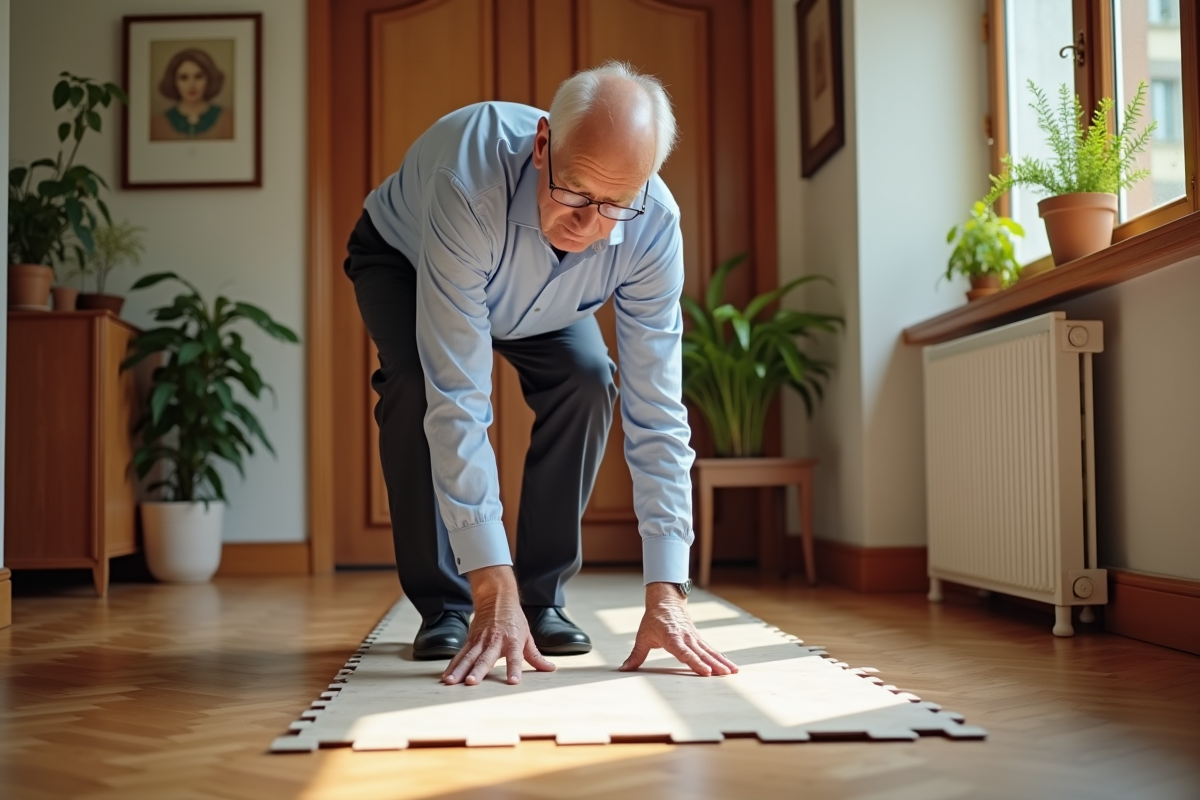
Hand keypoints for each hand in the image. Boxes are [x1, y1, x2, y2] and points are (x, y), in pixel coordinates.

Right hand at [442, 566, 555, 685]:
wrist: (496, 598)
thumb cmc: (514, 619)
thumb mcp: (527, 636)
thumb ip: (535, 656)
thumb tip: (550, 669)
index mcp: (512, 640)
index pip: (515, 657)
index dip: (514, 669)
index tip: (513, 682)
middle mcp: (494, 641)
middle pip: (485, 658)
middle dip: (478, 670)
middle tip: (471, 682)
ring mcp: (480, 640)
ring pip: (468, 657)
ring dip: (459, 670)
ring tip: (451, 682)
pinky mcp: (470, 640)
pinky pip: (460, 655)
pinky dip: (453, 666)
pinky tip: (446, 677)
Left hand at [619, 583, 739, 676]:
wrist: (665, 600)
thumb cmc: (653, 620)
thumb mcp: (642, 636)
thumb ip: (636, 656)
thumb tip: (624, 669)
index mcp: (671, 638)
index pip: (684, 652)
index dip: (694, 662)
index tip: (706, 671)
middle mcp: (685, 637)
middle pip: (701, 653)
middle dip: (713, 665)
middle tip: (725, 675)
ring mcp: (693, 637)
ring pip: (709, 651)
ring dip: (722, 662)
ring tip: (733, 672)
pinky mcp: (698, 638)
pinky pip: (710, 649)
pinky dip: (721, 657)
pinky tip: (730, 666)